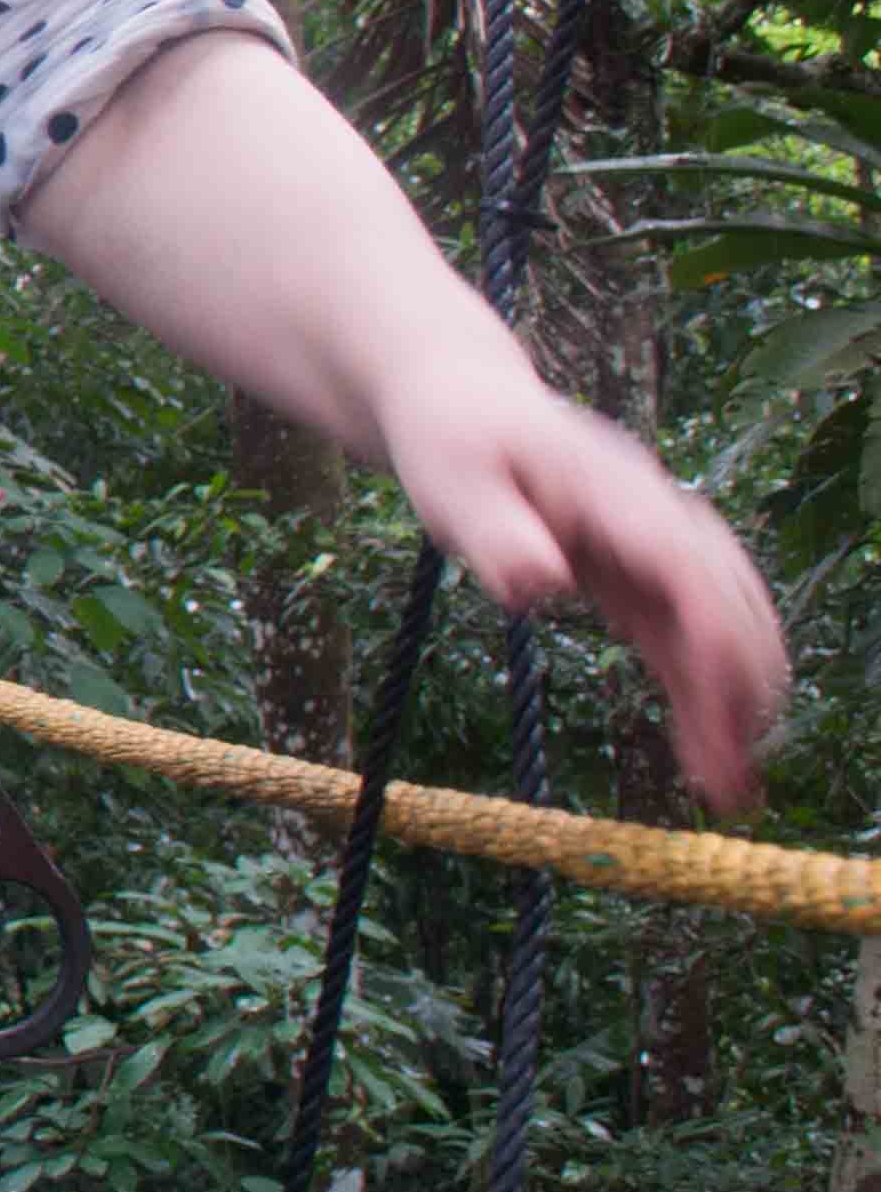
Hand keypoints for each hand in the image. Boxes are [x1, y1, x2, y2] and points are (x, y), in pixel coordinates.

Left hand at [377, 365, 788, 814]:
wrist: (458, 402)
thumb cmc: (452, 439)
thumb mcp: (452, 480)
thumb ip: (495, 533)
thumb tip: (541, 583)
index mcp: (616, 493)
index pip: (689, 570)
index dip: (715, 639)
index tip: (723, 709)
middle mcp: (655, 518)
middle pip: (724, 605)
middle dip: (738, 689)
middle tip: (729, 782)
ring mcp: (655, 545)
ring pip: (720, 626)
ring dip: (733, 702)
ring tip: (729, 790)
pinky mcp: (640, 572)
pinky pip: (686, 635)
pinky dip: (702, 690)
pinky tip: (708, 747)